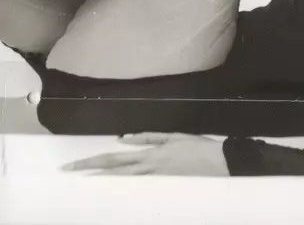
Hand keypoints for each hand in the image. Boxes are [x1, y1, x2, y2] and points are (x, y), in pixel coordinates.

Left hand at [62, 133, 229, 175]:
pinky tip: (112, 183)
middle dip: (89, 168)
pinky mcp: (161, 183)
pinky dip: (121, 182)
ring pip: (122, 179)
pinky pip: (136, 184)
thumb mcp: (173, 136)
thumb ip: (148, 137)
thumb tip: (123, 138)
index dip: (94, 161)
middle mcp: (148, 167)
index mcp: (150, 153)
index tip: (75, 164)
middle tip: (68, 170)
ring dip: (101, 177)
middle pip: (113, 169)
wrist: (217, 162)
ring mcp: (154, 178)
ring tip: (83, 176)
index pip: (115, 158)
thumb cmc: (197, 147)